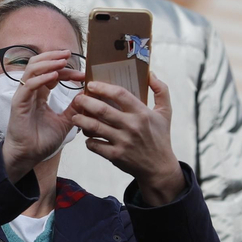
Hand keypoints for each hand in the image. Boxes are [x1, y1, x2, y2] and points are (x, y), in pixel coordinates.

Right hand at [0, 50, 79, 181]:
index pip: (52, 74)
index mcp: (39, 95)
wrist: (28, 156)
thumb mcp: (64, 122)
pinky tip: (54, 75)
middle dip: (54, 57)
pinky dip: (41, 78)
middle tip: (69, 54)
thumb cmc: (41, 141)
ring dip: (48, 62)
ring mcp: (23, 96)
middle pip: (39, 65)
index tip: (82, 74)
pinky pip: (29, 85)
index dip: (66, 71)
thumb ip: (74, 109)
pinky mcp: (18, 103)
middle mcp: (30, 92)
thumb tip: (87, 97)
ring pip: (32, 69)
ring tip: (62, 61)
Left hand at [68, 72, 185, 203]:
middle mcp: (131, 126)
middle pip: (102, 110)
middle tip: (78, 99)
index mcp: (142, 113)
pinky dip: (87, 140)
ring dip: (81, 120)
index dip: (103, 87)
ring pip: (94, 127)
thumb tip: (150, 73)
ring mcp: (122, 142)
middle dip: (85, 102)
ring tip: (75, 117)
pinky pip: (94, 145)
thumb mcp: (166, 113)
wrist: (159, 168)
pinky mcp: (115, 155)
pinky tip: (87, 136)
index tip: (91, 85)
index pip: (119, 94)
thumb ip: (161, 90)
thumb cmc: (160, 137)